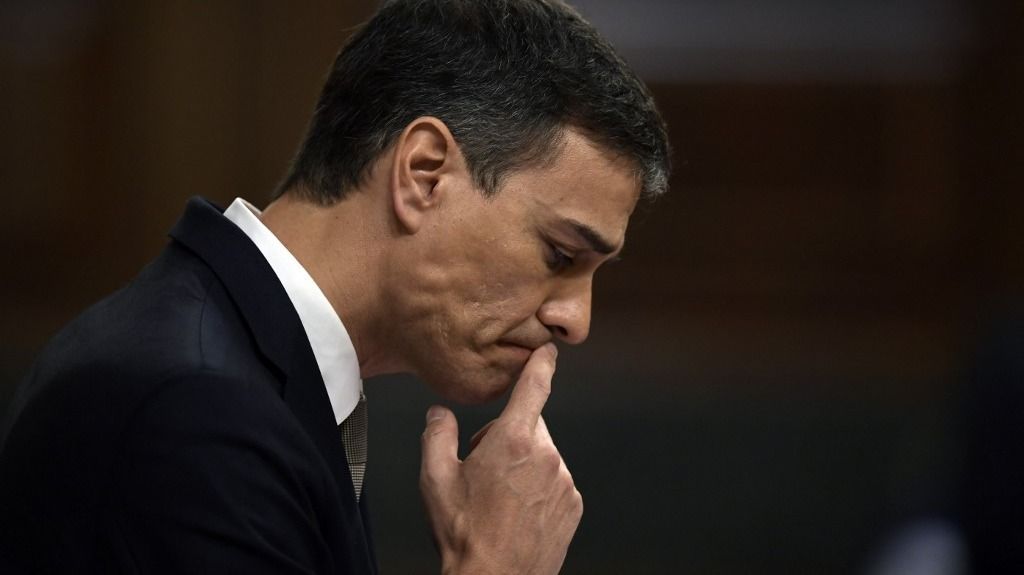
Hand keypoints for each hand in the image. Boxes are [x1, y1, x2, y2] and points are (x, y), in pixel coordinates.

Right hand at [420, 343, 582, 574]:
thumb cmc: (464, 534)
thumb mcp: (435, 479)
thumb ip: (436, 435)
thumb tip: (439, 414)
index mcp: (512, 441)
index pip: (535, 387)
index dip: (542, 363)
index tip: (549, 350)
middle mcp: (546, 456)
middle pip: (529, 426)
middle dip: (508, 438)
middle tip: (484, 471)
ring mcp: (564, 481)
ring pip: (542, 456)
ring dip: (525, 466)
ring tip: (500, 500)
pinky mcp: (573, 504)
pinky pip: (555, 482)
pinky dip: (539, 489)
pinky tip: (517, 512)